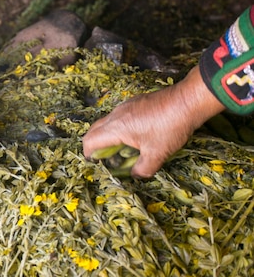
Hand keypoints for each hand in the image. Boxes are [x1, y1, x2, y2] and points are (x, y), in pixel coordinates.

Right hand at [82, 66, 224, 177]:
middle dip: (95, 144)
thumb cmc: (170, 128)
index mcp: (116, 128)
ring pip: (107, 122)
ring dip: (108, 135)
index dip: (88, 154)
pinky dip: (119, 127)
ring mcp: (125, 106)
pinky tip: (137, 134)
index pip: (90, 141)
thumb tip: (136, 175)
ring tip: (122, 148)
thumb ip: (143, 169)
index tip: (96, 164)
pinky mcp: (135, 102)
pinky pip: (119, 116)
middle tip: (105, 158)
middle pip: (94, 129)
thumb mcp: (157, 154)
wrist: (187, 101)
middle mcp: (116, 115)